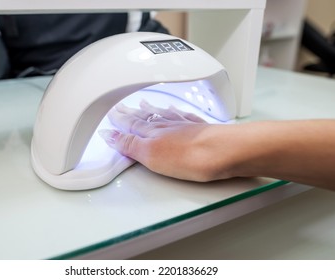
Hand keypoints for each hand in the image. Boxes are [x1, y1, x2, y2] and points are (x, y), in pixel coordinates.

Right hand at [99, 100, 234, 181]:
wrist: (224, 151)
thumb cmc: (189, 156)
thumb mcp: (151, 155)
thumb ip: (130, 145)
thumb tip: (111, 136)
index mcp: (153, 133)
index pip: (131, 125)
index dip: (120, 121)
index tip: (111, 115)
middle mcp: (167, 126)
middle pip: (145, 117)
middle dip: (131, 112)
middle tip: (121, 107)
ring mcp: (185, 126)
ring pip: (163, 114)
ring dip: (151, 109)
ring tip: (143, 103)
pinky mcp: (201, 130)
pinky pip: (183, 116)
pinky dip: (175, 112)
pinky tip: (176, 110)